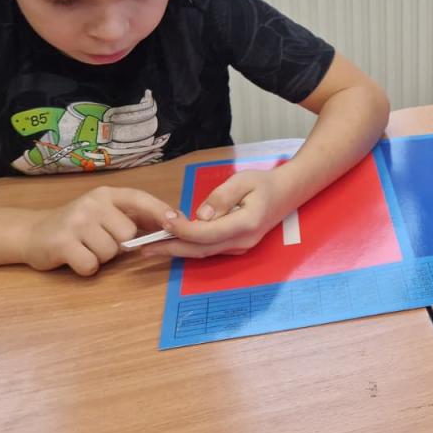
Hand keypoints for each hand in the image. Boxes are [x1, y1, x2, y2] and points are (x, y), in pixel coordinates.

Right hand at [23, 186, 175, 275]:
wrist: (32, 233)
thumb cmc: (77, 225)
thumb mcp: (103, 213)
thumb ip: (133, 216)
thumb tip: (171, 222)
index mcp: (106, 194)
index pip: (139, 198)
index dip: (160, 210)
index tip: (177, 221)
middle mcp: (92, 204)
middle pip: (128, 234)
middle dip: (119, 245)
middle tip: (99, 241)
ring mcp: (76, 222)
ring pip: (111, 252)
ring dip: (101, 258)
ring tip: (85, 247)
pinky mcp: (62, 243)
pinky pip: (92, 265)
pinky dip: (87, 268)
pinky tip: (75, 258)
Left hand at [142, 167, 297, 258]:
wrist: (287, 193)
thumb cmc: (265, 183)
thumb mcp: (244, 180)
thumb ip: (222, 197)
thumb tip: (201, 215)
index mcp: (246, 223)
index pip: (207, 233)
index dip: (184, 229)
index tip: (164, 220)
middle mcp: (242, 241)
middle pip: (201, 249)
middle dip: (171, 249)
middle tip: (145, 247)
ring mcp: (240, 247)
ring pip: (204, 252)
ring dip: (178, 249)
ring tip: (153, 245)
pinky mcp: (236, 246)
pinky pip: (209, 248)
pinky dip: (190, 245)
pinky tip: (175, 240)